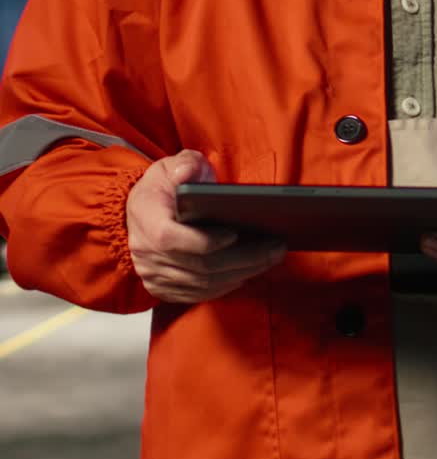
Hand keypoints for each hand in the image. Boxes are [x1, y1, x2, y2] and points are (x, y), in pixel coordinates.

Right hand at [126, 149, 285, 303]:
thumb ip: (184, 164)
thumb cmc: (160, 188)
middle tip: (275, 248)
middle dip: (242, 259)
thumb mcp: (170, 166)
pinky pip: (198, 294)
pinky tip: (249, 271)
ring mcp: (153, 275)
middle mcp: (146, 253)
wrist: (139, 214)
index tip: (236, 233)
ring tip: (270, 258)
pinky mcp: (162, 289)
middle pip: (198, 266)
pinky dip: (226, 285)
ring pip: (202, 284)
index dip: (205, 240)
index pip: (171, 238)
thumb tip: (188, 173)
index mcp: (146, 219)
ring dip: (241, 273)